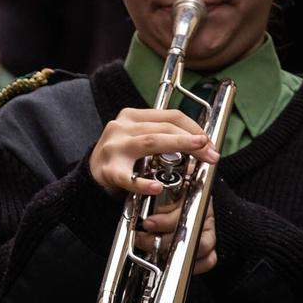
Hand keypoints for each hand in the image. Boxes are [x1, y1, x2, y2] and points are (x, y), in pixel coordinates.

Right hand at [89, 109, 220, 272]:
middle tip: (211, 153)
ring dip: (178, 147)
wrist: (91, 177)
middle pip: (164, 128)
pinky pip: (128, 177)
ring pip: (150, 143)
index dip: (194, 127)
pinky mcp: (108, 171)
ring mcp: (114, 148)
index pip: (170, 116)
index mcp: (132, 116)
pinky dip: (143, 183)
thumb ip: (163, 134)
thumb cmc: (121, 157)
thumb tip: (202, 142)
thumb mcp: (139, 137)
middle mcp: (122, 127)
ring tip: (197, 153)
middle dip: (192, 140)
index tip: (209, 142)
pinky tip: (156, 187)